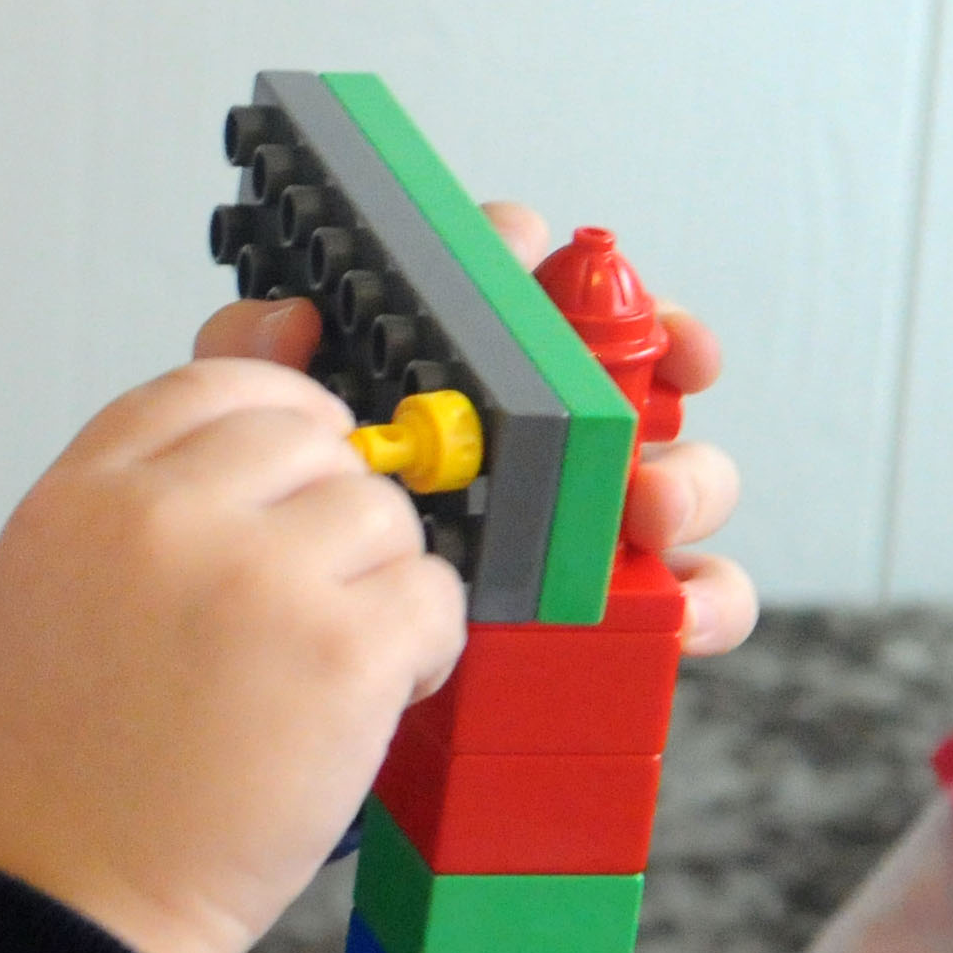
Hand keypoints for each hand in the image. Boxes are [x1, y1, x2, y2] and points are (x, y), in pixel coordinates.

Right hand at [0, 357, 464, 952]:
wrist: (70, 902)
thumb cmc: (73, 759)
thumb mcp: (64, 586)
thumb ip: (158, 472)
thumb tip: (293, 323)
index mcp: (78, 497)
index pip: (212, 385)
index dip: (274, 429)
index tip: (289, 486)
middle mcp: (155, 518)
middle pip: (312, 436)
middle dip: (331, 513)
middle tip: (301, 602)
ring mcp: (250, 578)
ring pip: (386, 513)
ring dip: (378, 587)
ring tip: (313, 670)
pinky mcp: (337, 651)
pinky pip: (437, 594)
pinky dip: (420, 649)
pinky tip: (357, 701)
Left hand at [193, 200, 752, 656]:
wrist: (279, 698)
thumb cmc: (289, 559)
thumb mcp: (250, 458)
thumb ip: (245, 371)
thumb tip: (289, 313)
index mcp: (458, 382)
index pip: (516, 291)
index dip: (542, 257)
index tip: (539, 254)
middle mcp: (537, 439)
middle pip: (628, 365)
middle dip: (655, 349)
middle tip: (654, 362)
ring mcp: (587, 521)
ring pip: (680, 472)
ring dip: (686, 476)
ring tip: (646, 508)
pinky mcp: (618, 608)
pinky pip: (697, 593)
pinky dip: (707, 595)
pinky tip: (678, 606)